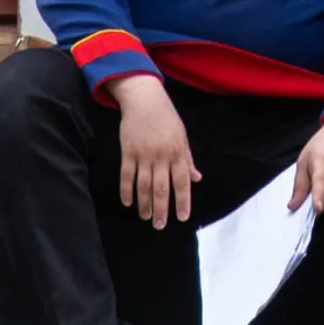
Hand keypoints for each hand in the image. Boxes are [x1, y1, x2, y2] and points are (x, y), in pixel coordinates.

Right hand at [106, 75, 201, 229]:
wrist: (145, 99)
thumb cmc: (167, 118)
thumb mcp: (183, 136)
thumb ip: (188, 159)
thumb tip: (197, 179)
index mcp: (178, 153)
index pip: (181, 182)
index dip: (182, 201)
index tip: (182, 218)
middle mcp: (162, 156)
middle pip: (161, 188)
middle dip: (161, 209)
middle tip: (160, 225)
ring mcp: (143, 154)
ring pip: (144, 185)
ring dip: (144, 204)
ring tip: (145, 218)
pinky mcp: (128, 151)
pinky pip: (126, 175)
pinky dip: (127, 190)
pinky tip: (128, 203)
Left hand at [288, 113, 323, 214]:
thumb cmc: (321, 145)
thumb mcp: (304, 160)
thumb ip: (299, 184)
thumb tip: (293, 206)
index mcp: (323, 164)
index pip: (321, 184)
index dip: (319, 197)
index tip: (317, 208)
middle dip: (313, 203)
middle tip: (305, 195)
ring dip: (321, 196)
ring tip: (319, 178)